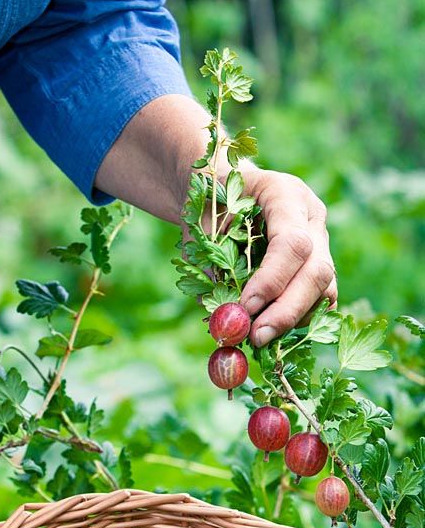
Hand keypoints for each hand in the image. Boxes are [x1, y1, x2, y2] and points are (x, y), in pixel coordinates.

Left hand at [95, 94, 335, 341]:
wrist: (223, 190)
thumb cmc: (210, 203)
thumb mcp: (201, 225)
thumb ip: (212, 265)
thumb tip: (224, 317)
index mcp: (284, 193)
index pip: (292, 243)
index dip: (271, 280)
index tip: (245, 307)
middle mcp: (311, 216)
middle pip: (318, 270)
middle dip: (287, 310)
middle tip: (256, 337)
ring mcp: (321, 241)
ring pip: (325, 289)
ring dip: (292, 320)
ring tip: (257, 337)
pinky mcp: (319, 264)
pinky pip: (321, 299)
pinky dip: (297, 320)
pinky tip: (269, 328)